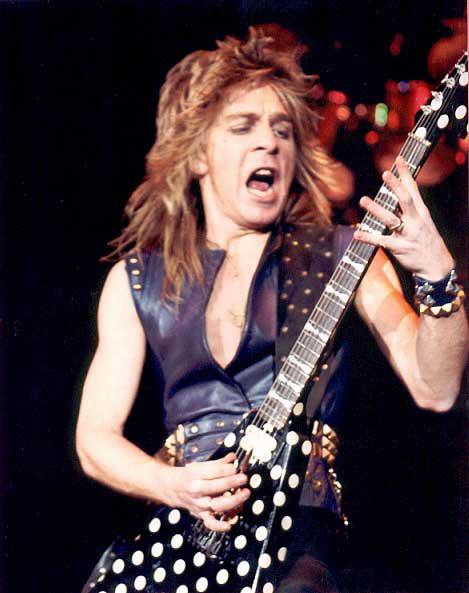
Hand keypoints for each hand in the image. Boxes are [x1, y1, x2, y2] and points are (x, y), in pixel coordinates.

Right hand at [159, 452, 249, 531]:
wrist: (173, 488)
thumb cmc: (190, 476)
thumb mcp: (201, 465)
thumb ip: (219, 463)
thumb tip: (233, 457)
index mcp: (196, 474)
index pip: (214, 471)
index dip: (228, 469)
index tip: (237, 467)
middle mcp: (197, 490)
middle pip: (215, 487)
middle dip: (231, 482)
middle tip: (243, 478)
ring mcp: (199, 504)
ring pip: (216, 505)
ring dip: (233, 500)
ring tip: (245, 493)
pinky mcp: (201, 515)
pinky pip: (210, 523)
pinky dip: (219, 526)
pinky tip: (229, 524)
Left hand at [354, 157, 453, 280]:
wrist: (436, 265)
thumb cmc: (426, 240)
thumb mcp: (423, 221)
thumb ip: (409, 209)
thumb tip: (394, 195)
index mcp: (420, 212)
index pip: (413, 189)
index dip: (406, 174)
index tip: (399, 159)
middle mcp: (415, 220)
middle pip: (405, 199)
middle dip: (395, 186)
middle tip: (385, 173)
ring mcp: (407, 234)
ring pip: (390, 219)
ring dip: (376, 209)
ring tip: (363, 200)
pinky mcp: (400, 248)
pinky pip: (382, 241)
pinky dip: (369, 237)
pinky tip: (357, 234)